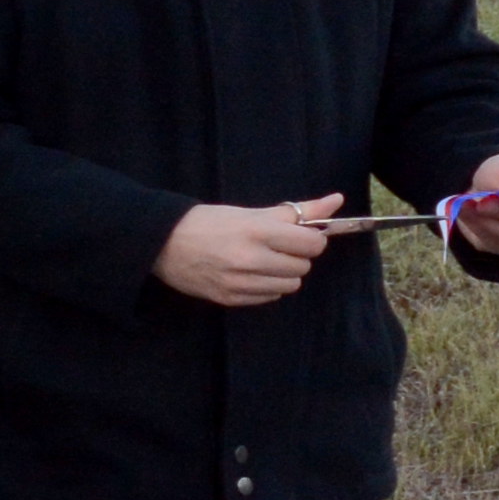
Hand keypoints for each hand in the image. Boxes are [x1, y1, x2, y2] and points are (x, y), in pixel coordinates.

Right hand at [154, 194, 341, 308]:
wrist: (161, 243)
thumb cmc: (208, 222)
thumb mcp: (251, 211)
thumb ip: (297, 210)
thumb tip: (336, 200)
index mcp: (257, 232)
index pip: (311, 244)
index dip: (310, 240)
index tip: (298, 236)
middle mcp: (250, 259)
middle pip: (302, 267)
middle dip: (295, 257)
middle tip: (276, 248)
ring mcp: (239, 282)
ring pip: (289, 286)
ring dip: (283, 274)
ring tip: (263, 262)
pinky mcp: (230, 299)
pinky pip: (269, 297)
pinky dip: (267, 287)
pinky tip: (250, 275)